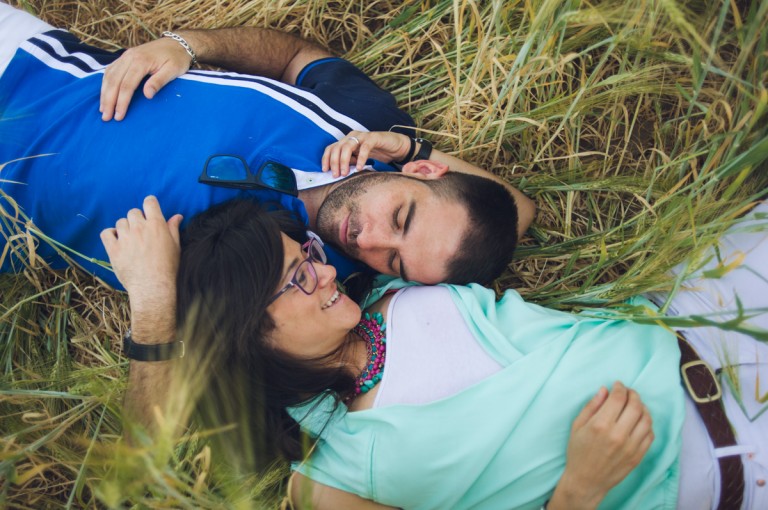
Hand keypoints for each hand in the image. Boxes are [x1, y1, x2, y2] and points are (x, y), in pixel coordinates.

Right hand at [100, 37, 194, 120]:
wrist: (176, 43)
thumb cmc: (177, 58)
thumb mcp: (173, 70)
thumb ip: (159, 82)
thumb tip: (147, 95)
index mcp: (141, 61)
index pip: (127, 85)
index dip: (121, 102)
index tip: (119, 116)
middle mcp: (129, 57)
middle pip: (114, 81)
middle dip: (108, 100)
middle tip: (106, 117)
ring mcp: (125, 56)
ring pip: (109, 75)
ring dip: (104, 93)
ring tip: (102, 109)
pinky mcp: (125, 57)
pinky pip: (110, 70)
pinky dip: (105, 83)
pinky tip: (105, 94)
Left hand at [100, 196, 182, 317]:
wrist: (153, 286)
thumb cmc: (168, 267)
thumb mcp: (175, 246)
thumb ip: (174, 228)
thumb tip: (177, 216)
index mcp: (156, 225)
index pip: (149, 202)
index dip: (149, 204)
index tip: (150, 211)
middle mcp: (139, 227)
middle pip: (133, 212)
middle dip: (137, 219)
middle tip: (141, 232)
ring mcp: (125, 237)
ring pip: (120, 222)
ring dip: (125, 228)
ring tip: (130, 240)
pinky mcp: (113, 248)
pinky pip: (106, 233)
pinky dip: (110, 234)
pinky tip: (117, 241)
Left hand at [321, 131, 410, 176]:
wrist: (395, 146)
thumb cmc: (377, 153)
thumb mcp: (359, 159)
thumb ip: (349, 162)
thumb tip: (337, 172)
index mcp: (347, 141)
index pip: (331, 148)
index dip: (326, 159)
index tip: (325, 171)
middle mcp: (352, 136)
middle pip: (337, 148)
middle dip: (334, 162)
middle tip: (336, 175)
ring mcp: (362, 136)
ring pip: (347, 146)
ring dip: (344, 161)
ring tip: (345, 173)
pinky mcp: (374, 138)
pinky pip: (364, 148)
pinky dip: (360, 158)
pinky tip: (359, 168)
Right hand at [549, 382, 654, 509]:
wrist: (586, 481)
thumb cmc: (578, 452)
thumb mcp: (577, 426)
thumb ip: (592, 406)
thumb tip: (605, 390)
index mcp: (600, 425)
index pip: (618, 398)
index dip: (620, 387)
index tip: (617, 385)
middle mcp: (618, 435)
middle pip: (635, 406)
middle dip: (633, 394)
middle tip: (628, 392)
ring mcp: (631, 447)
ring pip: (646, 419)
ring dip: (642, 407)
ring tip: (635, 405)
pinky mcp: (638, 456)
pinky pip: (650, 435)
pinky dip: (647, 424)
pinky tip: (639, 421)